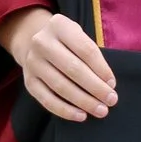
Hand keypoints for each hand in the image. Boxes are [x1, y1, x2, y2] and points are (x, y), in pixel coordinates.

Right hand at [0, 6, 117, 120]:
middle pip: (73, 69)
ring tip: (101, 110)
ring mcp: (32, 62)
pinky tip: (81, 116)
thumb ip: (92, 54)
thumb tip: (107, 84)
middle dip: (95, 87)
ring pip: (60, 86)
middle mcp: (41, 42)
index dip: (101, 69)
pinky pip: (47, 100)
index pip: (85, 49)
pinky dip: (65, 110)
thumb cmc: (66, 42)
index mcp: (59, 25)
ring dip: (83, 101)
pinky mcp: (28, 81)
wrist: (32, 42)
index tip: (113, 84)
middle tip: (111, 100)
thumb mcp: (78, 36)